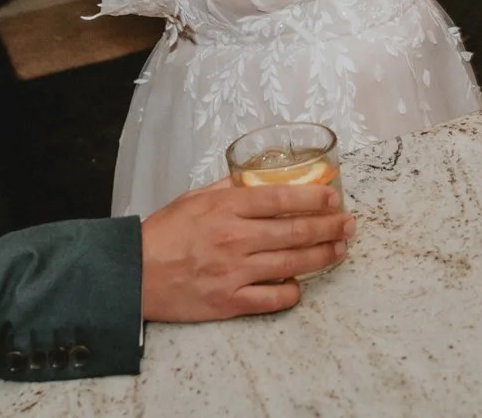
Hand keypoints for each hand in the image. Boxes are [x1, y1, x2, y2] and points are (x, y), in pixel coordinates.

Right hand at [140, 178, 354, 321]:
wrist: (133, 275)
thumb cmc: (163, 234)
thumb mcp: (193, 198)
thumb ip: (226, 189)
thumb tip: (257, 179)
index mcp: (225, 208)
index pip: (280, 198)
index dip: (313, 198)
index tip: (333, 197)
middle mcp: (234, 239)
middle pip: (294, 231)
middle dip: (328, 227)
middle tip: (348, 224)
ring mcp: (233, 272)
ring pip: (291, 264)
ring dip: (321, 256)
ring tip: (339, 250)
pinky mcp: (229, 302)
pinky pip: (272, 298)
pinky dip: (291, 291)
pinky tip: (300, 284)